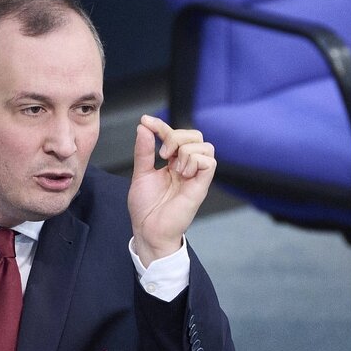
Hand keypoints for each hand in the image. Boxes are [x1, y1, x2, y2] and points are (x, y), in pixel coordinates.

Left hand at [128, 114, 215, 266]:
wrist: (148, 230)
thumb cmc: (146, 207)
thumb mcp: (141, 173)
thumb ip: (143, 150)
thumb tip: (144, 127)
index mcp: (173, 163)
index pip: (175, 135)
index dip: (161, 126)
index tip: (146, 121)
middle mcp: (187, 167)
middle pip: (195, 135)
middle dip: (176, 136)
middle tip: (162, 154)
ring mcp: (196, 176)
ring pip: (205, 146)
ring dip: (185, 151)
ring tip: (173, 168)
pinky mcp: (202, 186)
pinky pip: (209, 162)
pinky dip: (194, 161)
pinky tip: (182, 174)